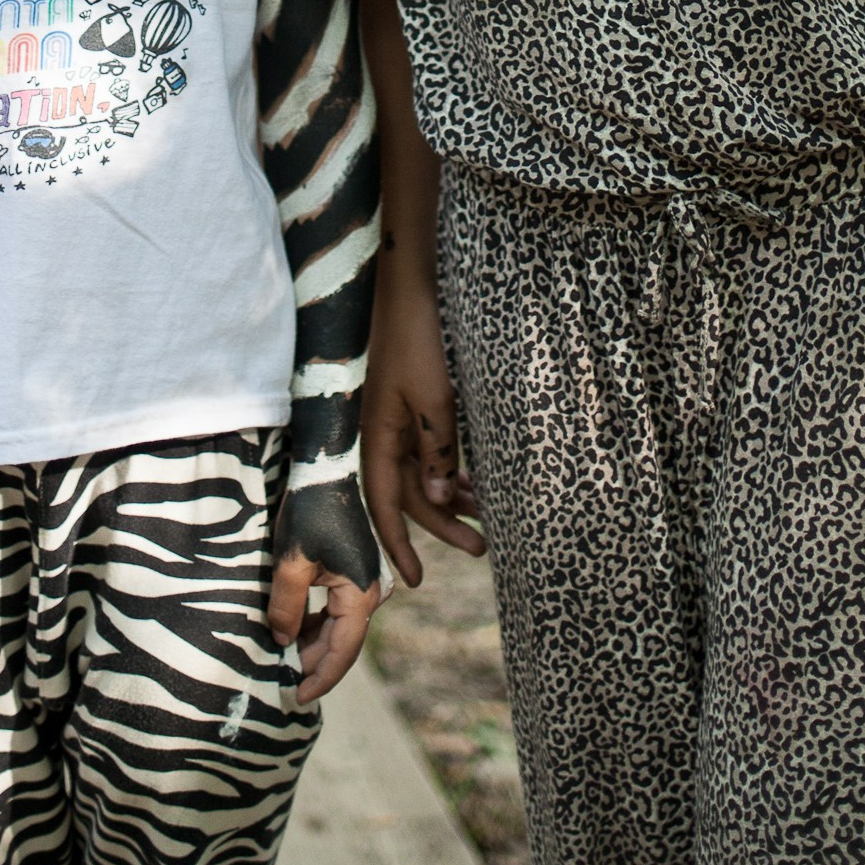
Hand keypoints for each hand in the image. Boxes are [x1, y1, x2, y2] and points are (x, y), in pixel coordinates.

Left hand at [269, 478, 383, 706]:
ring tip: (284, 657)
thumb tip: (282, 642)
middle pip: (343, 643)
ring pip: (340, 628)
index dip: (320, 678)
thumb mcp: (290, 563)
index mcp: (361, 594)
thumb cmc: (309, 512)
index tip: (297, 697)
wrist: (324, 468)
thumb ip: (287, 608)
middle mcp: (371, 591)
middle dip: (314, 663)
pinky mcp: (355, 571)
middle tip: (282, 680)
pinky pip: (338, 609)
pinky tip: (296, 629)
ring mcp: (365, 581)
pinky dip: (318, 624)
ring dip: (315, 644)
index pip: (343, 652)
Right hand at [361, 292, 481, 586]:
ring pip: (421, 472)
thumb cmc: (417, 337)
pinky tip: (471, 478)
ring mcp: (393, 416)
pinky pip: (425, 448)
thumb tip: (439, 500)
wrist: (405, 283)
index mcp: (376, 436)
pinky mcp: (407, 400)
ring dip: (451, 496)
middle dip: (444, 524)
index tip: (414, 581)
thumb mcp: (435, 398)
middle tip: (482, 548)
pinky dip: (448, 467)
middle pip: (409, 494)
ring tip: (488, 515)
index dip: (398, 544)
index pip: (385, 505)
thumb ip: (436, 450)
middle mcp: (379, 432)